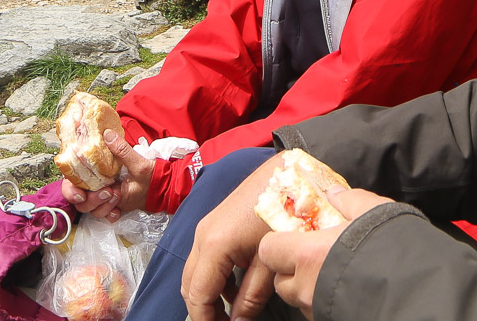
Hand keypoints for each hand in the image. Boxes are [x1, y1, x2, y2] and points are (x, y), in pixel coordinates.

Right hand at [60, 131, 154, 221]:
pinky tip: (119, 210)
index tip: (81, 194)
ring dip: (104, 206)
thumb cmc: (146, 171)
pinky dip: (111, 214)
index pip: (71, 183)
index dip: (70, 191)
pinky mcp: (111, 208)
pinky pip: (104, 217)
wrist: (158, 186)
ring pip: (91, 210)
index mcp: (95, 172)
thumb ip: (121, 149)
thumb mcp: (136, 160)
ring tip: (118, 195)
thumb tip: (108, 134)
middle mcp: (95, 186)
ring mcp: (102, 199)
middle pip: (79, 201)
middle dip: (91, 200)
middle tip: (108, 192)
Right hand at [181, 154, 283, 320]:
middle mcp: (202, 236)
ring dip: (208, 295)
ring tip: (234, 311)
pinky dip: (214, 278)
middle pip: (189, 286)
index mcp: (214, 245)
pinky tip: (237, 286)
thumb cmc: (282, 210)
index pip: (198, 296)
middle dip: (204, 310)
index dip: (207, 320)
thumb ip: (252, 295)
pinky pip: (204, 259)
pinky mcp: (214, 224)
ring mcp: (205, 228)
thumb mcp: (270, 259)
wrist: (286, 171)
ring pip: (194, 273)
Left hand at [259, 187, 393, 319]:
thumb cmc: (392, 247)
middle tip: (316, 258)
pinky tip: (348, 290)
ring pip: (300, 301)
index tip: (295, 238)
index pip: (269, 251)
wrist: (418, 289)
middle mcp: (307, 287)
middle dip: (292, 270)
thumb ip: (349, 201)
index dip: (278, 244)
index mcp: (308, 255)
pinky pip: (318, 312)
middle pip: (281, 282)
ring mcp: (318, 310)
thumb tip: (335, 194)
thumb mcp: (373, 212)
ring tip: (335, 275)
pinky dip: (325, 301)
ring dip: (309, 289)